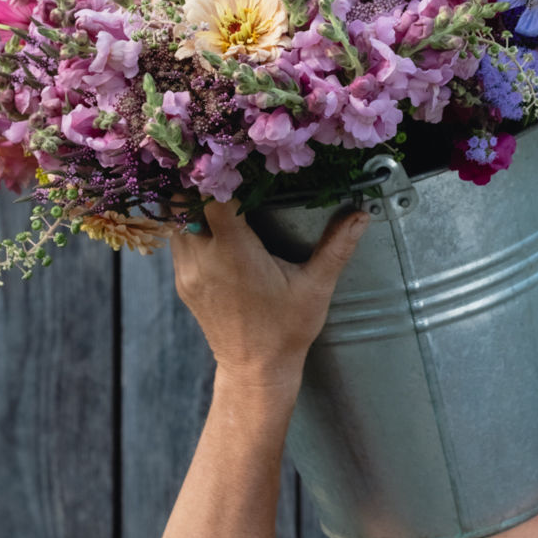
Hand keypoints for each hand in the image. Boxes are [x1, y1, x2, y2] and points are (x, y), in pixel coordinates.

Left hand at [169, 198, 369, 386]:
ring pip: (175, 222)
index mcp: (235, 253)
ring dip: (193, 209)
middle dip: (201, 188)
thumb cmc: (287, 329)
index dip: (220, 178)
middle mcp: (204, 259)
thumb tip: (362, 215)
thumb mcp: (316, 287)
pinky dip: (190, 230)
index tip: (237, 167)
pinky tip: (214, 229)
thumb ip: (337, 247)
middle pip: (183, 204)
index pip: (211, 198)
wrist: (255, 370)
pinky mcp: (183, 283)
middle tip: (226, 178)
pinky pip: (177, 244)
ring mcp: (188, 273)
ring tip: (219, 200)